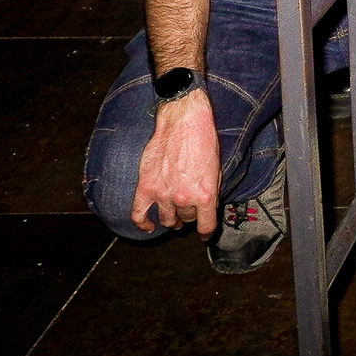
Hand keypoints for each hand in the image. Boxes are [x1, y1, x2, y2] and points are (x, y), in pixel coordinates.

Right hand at [130, 91, 221, 235]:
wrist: (183, 121)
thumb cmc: (203, 140)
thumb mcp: (217, 168)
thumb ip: (211, 191)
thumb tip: (207, 207)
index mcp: (205, 195)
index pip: (206, 226)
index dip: (206, 231)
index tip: (205, 233)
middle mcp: (184, 198)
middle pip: (187, 219)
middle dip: (190, 216)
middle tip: (190, 211)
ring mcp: (163, 194)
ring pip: (167, 219)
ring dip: (172, 220)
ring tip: (174, 218)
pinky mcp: (146, 187)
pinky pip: (139, 215)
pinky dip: (142, 224)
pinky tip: (149, 226)